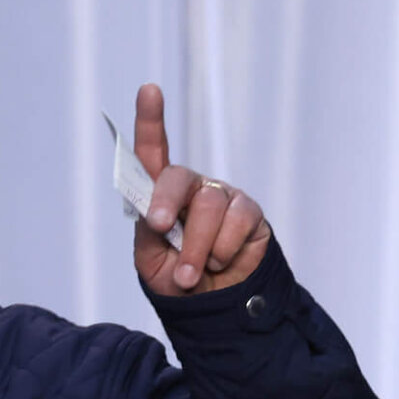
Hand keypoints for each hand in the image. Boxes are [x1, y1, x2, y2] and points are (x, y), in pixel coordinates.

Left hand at [131, 83, 271, 296]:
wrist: (214, 308)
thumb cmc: (176, 280)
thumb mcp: (150, 262)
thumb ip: (148, 234)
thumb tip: (158, 216)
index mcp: (160, 196)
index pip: (154, 154)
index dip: (151, 122)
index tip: (149, 90)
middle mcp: (192, 189)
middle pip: (178, 178)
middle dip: (165, 203)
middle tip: (159, 227)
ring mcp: (222, 197)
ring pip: (208, 206)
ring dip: (195, 247)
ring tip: (192, 275)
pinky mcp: (249, 212)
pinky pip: (237, 220)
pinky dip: (223, 249)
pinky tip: (221, 262)